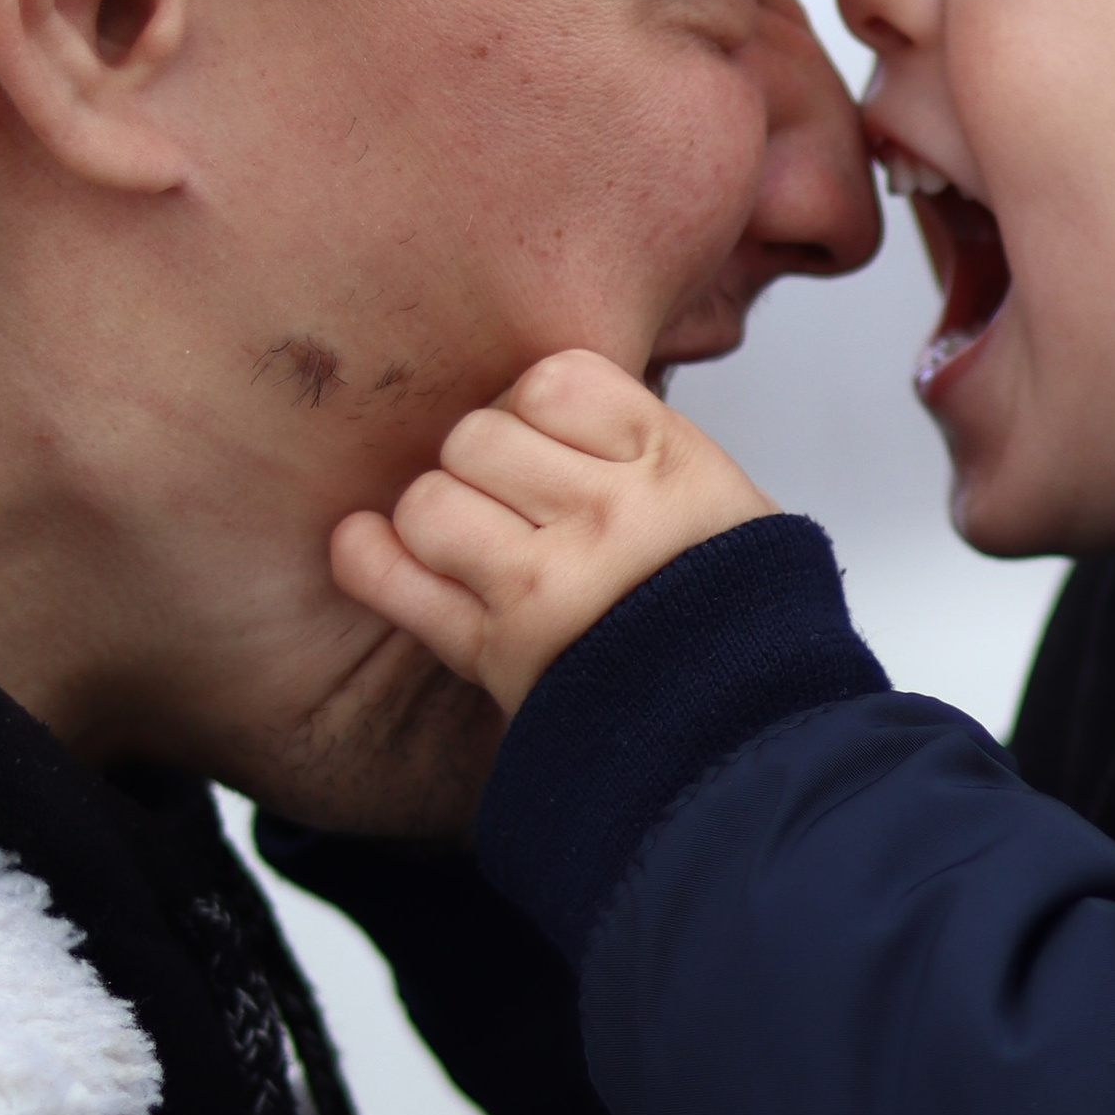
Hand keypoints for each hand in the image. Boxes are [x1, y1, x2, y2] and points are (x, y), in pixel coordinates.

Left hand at [331, 349, 775, 717]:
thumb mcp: (716, 494)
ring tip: (479, 547)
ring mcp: (550, 587)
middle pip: (479, 435)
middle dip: (483, 465)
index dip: (534, 409)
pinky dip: (370, 560)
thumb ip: (634, 440)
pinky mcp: (499, 654)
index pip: (551, 381)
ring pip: (429, 501)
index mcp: (670, 463)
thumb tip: (530, 397)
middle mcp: (609, 517)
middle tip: (516, 506)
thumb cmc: (729, 611)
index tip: (552, 446)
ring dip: (438, 518)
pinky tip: (375, 547)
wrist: (743, 733)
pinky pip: (394, 581)